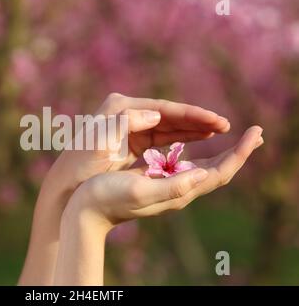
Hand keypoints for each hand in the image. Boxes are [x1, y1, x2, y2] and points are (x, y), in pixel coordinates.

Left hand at [45, 92, 230, 195]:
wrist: (66, 183)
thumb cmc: (81, 164)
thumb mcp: (100, 142)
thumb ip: (125, 123)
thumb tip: (156, 113)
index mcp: (120, 107)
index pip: (163, 109)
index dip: (191, 114)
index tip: (215, 119)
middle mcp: (126, 112)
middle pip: (169, 114)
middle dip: (196, 119)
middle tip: (224, 124)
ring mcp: (129, 126)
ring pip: (168, 125)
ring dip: (191, 128)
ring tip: (216, 130)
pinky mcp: (132, 140)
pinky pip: (161, 136)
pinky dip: (179, 137)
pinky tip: (196, 139)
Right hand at [65, 125, 262, 230]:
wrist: (87, 211)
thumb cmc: (108, 198)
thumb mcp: (139, 191)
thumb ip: (171, 186)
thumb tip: (203, 174)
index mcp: (177, 190)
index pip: (219, 172)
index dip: (239, 153)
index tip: (256, 133)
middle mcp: (177, 190)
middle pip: (217, 170)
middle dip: (238, 151)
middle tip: (257, 133)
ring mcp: (167, 186)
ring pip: (204, 167)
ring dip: (221, 151)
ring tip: (234, 137)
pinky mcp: (156, 181)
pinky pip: (186, 165)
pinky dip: (200, 153)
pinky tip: (198, 145)